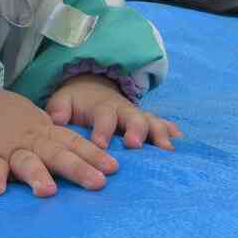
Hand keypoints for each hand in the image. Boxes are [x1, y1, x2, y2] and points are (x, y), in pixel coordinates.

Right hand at [0, 87, 118, 196]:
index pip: (73, 143)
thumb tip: (92, 160)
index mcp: (46, 134)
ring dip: (36, 174)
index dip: (93, 155)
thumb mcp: (37, 125)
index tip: (114, 168)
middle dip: (78, 168)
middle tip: (98, 183)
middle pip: (56, 154)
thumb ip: (58, 141)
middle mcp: (31, 141)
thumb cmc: (9, 121)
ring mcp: (8, 149)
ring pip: (25, 161)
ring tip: (47, 191)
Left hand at [47, 73, 181, 150]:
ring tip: (166, 150)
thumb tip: (56, 118)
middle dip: (135, 131)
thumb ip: (59, 109)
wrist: (93, 88)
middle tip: (134, 145)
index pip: (103, 117)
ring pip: (152, 122)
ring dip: (159, 134)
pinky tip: (180, 143)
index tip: (100, 144)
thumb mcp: (63, 101)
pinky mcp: (148, 122)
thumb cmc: (76, 102)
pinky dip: (172, 132)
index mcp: (101, 107)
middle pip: (133, 118)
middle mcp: (123, 111)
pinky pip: (163, 125)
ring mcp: (138, 116)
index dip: (102, 130)